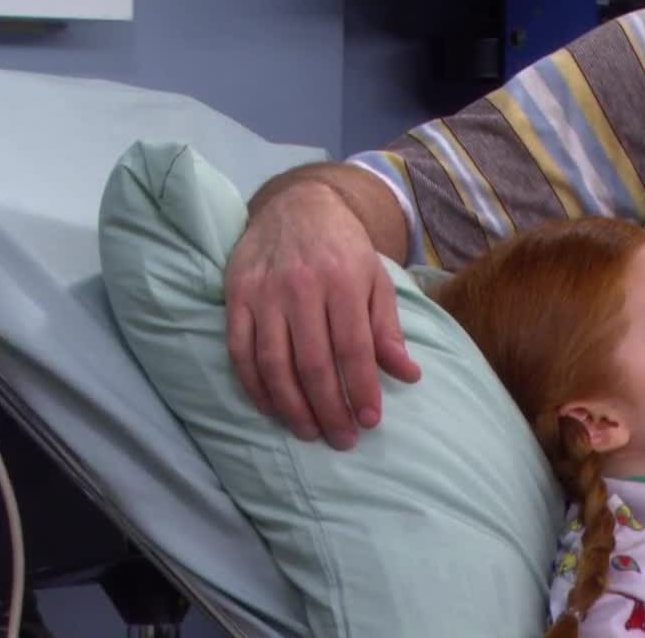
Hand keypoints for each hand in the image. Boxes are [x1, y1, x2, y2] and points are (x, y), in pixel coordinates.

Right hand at [224, 180, 419, 448]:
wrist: (296, 205)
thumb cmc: (344, 248)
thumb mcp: (376, 279)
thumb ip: (387, 328)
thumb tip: (409, 374)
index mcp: (343, 282)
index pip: (354, 348)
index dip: (361, 389)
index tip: (370, 421)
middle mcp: (301, 289)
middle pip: (313, 363)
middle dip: (329, 409)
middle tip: (342, 439)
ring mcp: (263, 294)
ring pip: (273, 364)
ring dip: (291, 406)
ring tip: (310, 431)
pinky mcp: (235, 298)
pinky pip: (240, 352)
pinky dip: (255, 387)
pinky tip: (273, 408)